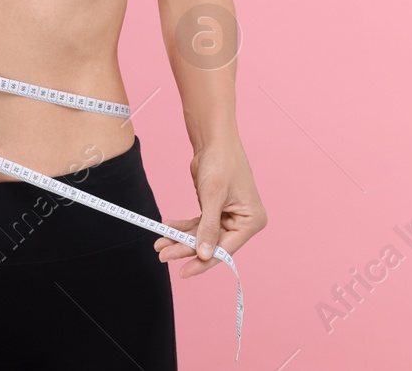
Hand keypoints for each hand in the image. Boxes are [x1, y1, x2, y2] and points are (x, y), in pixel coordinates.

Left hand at [154, 139, 266, 277]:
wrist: (214, 139)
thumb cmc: (221, 162)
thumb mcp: (213, 196)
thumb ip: (208, 228)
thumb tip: (203, 255)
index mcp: (252, 221)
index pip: (226, 249)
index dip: (203, 261)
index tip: (183, 272)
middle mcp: (242, 222)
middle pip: (211, 244)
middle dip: (186, 249)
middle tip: (163, 256)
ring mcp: (228, 217)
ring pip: (202, 236)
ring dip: (180, 240)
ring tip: (159, 245)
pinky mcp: (215, 210)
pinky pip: (198, 225)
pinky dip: (182, 228)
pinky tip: (167, 229)